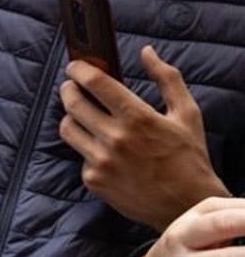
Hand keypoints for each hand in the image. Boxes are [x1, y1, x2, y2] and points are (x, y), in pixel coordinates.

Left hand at [59, 46, 225, 229]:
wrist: (186, 205)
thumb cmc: (188, 156)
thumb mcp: (186, 113)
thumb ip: (167, 78)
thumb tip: (146, 52)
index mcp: (137, 117)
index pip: (96, 83)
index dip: (79, 70)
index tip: (75, 66)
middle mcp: (115, 138)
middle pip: (73, 104)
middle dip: (68, 89)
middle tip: (70, 86)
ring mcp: (101, 161)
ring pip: (68, 129)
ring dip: (70, 117)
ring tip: (81, 114)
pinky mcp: (93, 180)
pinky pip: (80, 156)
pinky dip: (87, 148)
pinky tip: (103, 149)